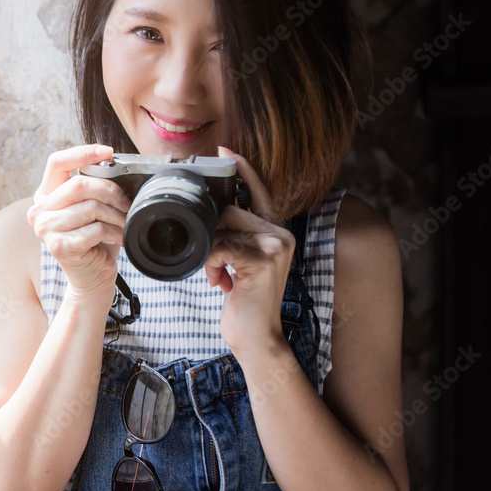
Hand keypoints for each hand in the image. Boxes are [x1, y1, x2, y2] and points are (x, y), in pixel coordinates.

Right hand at [27, 145, 130, 298]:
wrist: (92, 277)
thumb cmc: (94, 240)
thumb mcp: (90, 207)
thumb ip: (91, 186)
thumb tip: (113, 163)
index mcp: (45, 194)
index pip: (57, 162)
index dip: (83, 153)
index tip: (108, 152)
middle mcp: (39, 210)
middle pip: (79, 184)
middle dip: (111, 191)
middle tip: (127, 203)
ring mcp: (45, 229)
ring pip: (91, 207)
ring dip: (116, 215)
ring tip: (124, 223)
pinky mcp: (58, 247)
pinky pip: (95, 229)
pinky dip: (114, 233)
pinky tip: (119, 238)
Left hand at [204, 146, 296, 356]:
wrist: (257, 339)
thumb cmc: (245, 303)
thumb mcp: (240, 264)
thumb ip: (234, 239)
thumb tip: (211, 218)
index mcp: (276, 232)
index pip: (257, 193)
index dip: (242, 170)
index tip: (225, 150)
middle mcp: (280, 235)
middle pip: (230, 212)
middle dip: (211, 235)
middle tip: (214, 265)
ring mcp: (274, 247)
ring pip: (222, 229)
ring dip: (209, 254)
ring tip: (218, 276)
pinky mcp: (262, 261)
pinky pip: (219, 247)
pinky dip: (210, 263)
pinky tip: (220, 283)